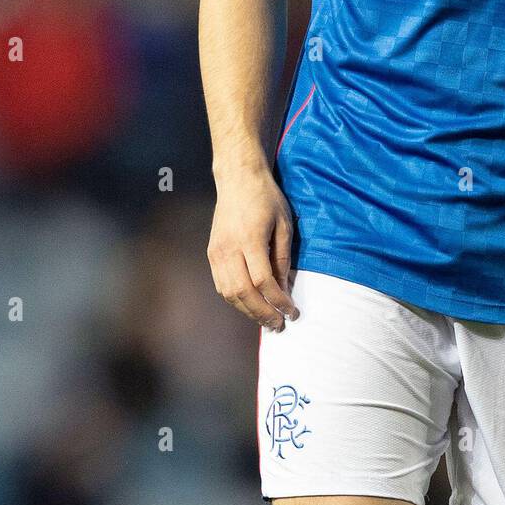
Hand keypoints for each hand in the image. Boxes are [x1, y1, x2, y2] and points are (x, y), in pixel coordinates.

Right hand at [207, 166, 299, 329]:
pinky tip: (251, 304)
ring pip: (229, 293)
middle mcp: (229, 249)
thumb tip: (285, 288)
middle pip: (244, 293)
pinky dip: (236, 300)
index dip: (279, 301)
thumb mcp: (284, 224)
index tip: (293, 312)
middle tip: (280, 325)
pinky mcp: (211, 253)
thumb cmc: (266, 198)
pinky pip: (221, 285)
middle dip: (263, 313)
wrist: (238, 179)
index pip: (263, 281)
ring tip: (267, 320)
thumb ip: (283, 258)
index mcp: (250, 239)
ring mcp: (216, 252)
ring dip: (248, 311)